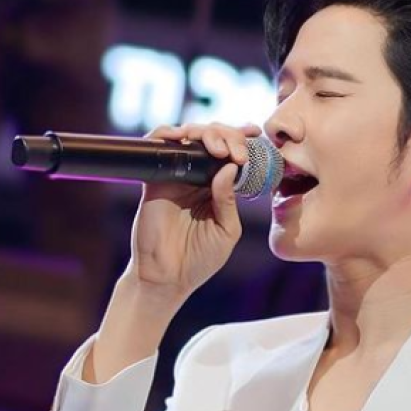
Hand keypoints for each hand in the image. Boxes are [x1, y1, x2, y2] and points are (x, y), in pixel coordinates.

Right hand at [126, 121, 259, 297]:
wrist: (168, 277)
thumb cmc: (199, 259)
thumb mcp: (226, 230)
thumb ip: (228, 199)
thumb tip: (229, 166)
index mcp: (219, 189)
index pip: (232, 154)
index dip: (242, 139)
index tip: (255, 134)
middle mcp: (198, 179)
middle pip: (213, 139)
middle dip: (228, 135)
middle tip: (236, 151)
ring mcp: (176, 177)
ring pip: (190, 137)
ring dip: (206, 132)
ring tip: (218, 148)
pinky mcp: (155, 180)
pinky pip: (158, 147)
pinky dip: (167, 133)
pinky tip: (182, 137)